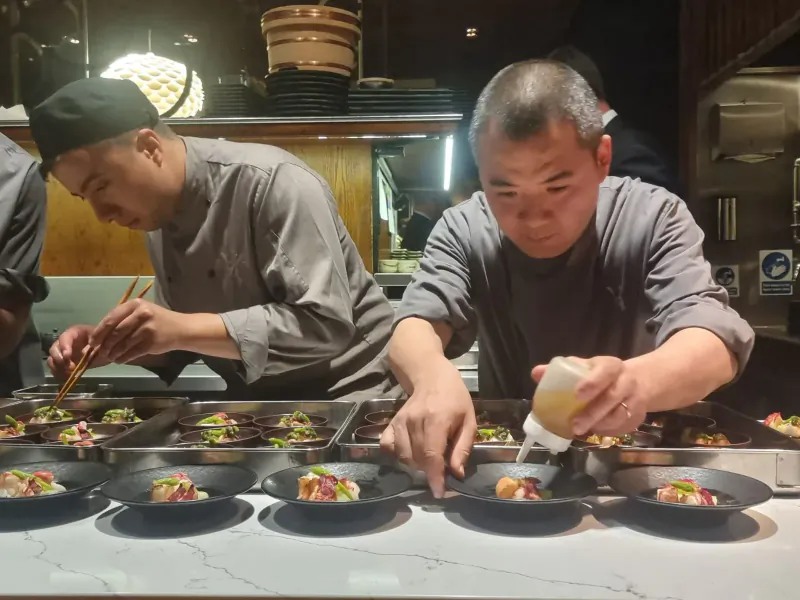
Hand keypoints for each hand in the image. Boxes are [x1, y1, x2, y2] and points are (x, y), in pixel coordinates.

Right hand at [47, 325, 108, 378]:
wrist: (107, 349)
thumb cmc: (104, 341)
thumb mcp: (101, 340)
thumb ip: (93, 345)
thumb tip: (83, 353)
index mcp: (74, 333)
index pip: (64, 337)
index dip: (64, 347)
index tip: (67, 356)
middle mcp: (65, 342)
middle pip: (54, 349)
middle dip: (60, 359)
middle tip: (71, 367)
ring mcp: (63, 354)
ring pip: (52, 360)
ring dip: (58, 368)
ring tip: (70, 373)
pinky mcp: (64, 364)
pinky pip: (55, 369)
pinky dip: (59, 374)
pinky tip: (67, 378)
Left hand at [88, 299, 185, 363]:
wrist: (181, 329)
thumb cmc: (157, 321)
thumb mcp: (140, 313)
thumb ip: (121, 321)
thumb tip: (98, 338)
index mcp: (135, 304)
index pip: (111, 318)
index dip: (99, 332)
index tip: (92, 342)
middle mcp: (141, 314)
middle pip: (116, 332)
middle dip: (105, 344)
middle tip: (100, 352)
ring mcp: (147, 328)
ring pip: (123, 343)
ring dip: (113, 353)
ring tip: (110, 357)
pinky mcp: (151, 342)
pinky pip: (132, 352)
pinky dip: (123, 358)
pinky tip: (120, 360)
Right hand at [380, 360, 474, 497]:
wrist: (431, 376)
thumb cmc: (455, 399)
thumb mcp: (469, 421)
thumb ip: (462, 448)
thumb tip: (456, 474)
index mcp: (437, 420)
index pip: (432, 455)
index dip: (434, 477)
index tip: (439, 492)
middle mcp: (415, 421)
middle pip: (418, 459)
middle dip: (430, 470)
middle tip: (442, 466)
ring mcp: (400, 421)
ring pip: (404, 456)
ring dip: (417, 464)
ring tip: (429, 456)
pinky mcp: (392, 422)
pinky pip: (388, 446)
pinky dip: (398, 454)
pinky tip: (410, 452)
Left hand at [531, 356, 646, 436]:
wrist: (638, 382)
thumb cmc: (602, 375)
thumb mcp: (585, 368)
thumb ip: (561, 371)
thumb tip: (536, 373)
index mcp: (611, 366)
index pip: (605, 371)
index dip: (592, 382)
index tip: (577, 394)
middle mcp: (627, 381)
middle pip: (612, 397)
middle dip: (593, 413)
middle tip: (575, 425)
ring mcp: (636, 400)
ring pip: (620, 416)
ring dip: (600, 425)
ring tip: (582, 430)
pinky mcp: (639, 416)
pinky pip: (624, 428)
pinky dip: (608, 432)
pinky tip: (595, 431)